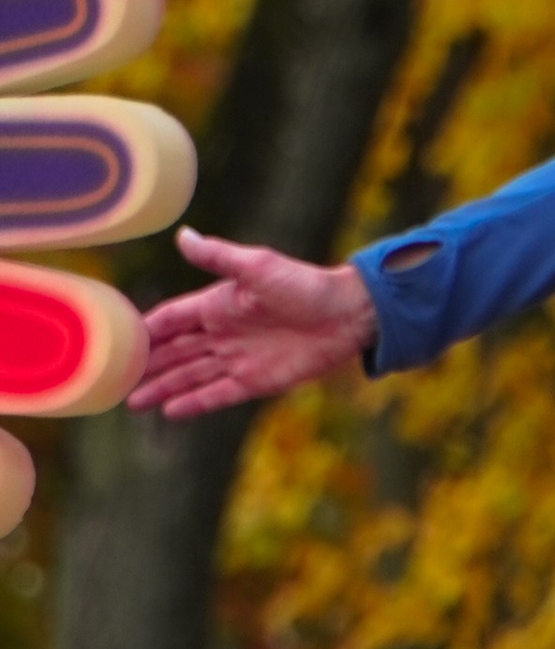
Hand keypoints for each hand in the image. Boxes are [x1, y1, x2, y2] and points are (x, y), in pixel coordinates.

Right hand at [132, 232, 377, 418]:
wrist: (347, 315)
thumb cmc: (304, 284)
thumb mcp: (257, 267)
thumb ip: (218, 258)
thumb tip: (183, 236)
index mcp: (217, 304)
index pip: (170, 319)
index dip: (145, 330)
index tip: (115, 342)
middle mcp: (223, 333)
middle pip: (175, 352)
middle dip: (146, 366)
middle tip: (114, 380)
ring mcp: (238, 358)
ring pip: (191, 376)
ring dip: (163, 387)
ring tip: (133, 401)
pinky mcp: (257, 381)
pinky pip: (219, 394)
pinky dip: (195, 402)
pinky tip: (171, 412)